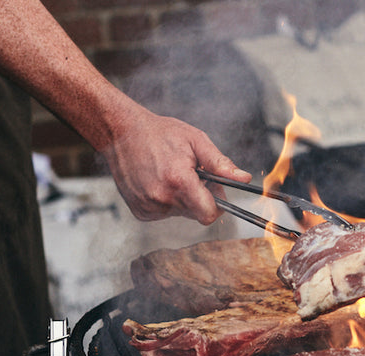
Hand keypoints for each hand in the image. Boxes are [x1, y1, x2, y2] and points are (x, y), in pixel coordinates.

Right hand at [101, 102, 251, 224]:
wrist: (121, 132)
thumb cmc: (159, 133)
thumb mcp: (195, 141)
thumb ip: (220, 163)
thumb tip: (244, 179)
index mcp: (179, 181)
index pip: (209, 214)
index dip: (217, 205)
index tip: (215, 191)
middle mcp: (162, 198)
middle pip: (196, 214)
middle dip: (200, 198)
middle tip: (191, 175)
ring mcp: (149, 207)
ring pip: (180, 214)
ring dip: (182, 199)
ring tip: (171, 174)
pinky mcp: (140, 212)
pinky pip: (164, 214)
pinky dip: (166, 201)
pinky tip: (157, 181)